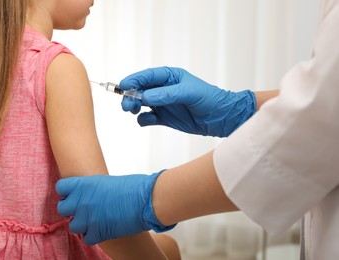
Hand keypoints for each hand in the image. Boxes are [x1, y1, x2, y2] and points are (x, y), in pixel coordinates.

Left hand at [56, 172, 174, 244]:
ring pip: (73, 226)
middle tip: (84, 209)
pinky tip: (103, 229)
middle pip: (62, 208)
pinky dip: (93, 236)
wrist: (145, 199)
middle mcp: (81, 201)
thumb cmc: (131, 187)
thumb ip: (91, 189)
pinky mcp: (97, 232)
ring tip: (95, 220)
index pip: (60, 187)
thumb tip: (87, 196)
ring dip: (82, 224)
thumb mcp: (105, 182)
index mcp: (83, 184)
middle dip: (72, 210)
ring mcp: (87, 218)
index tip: (75, 195)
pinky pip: (87, 238)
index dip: (68, 192)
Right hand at [120, 67, 255, 136]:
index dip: (133, 80)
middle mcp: (163, 89)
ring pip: (140, 103)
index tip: (124, 86)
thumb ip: (166, 94)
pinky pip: (147, 118)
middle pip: (139, 90)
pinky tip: (148, 120)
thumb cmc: (209, 99)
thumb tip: (145, 96)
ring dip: (133, 107)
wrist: (220, 118)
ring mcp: (162, 104)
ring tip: (133, 111)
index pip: (147, 76)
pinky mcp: (164, 118)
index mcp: (169, 77)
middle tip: (127, 105)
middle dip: (130, 95)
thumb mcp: (188, 93)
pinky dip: (143, 120)